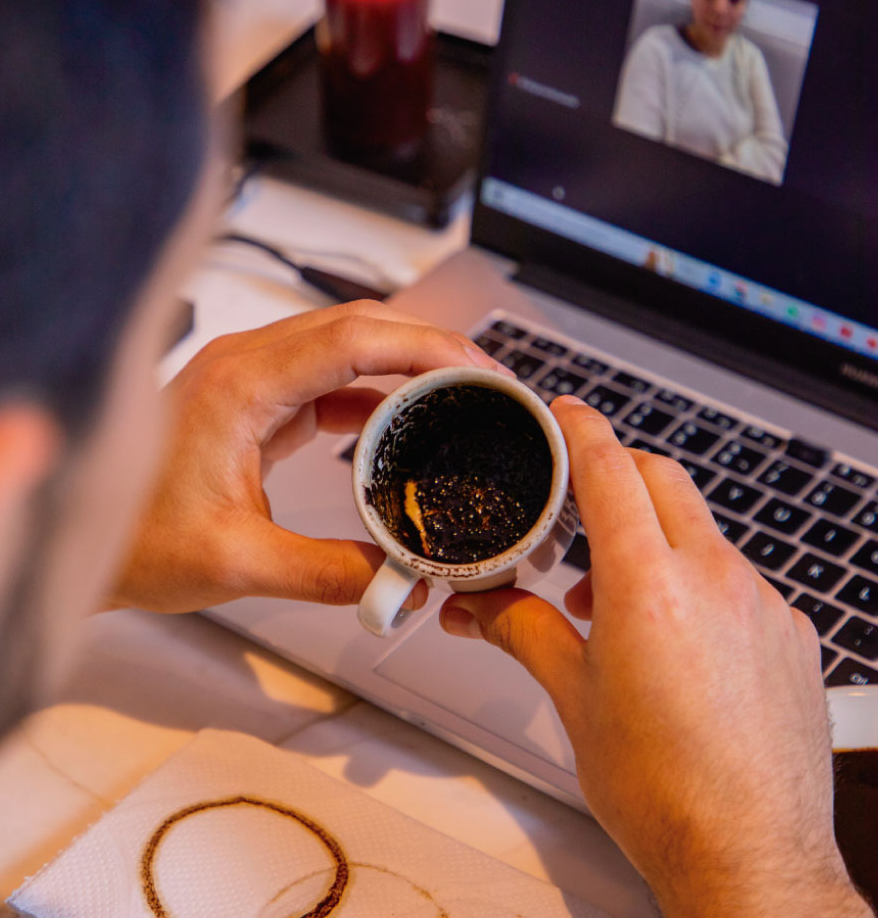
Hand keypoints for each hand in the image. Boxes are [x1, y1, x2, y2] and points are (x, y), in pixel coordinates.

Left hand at [110, 300, 508, 613]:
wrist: (80, 537)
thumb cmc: (134, 539)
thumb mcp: (238, 564)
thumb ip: (327, 573)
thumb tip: (402, 581)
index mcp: (240, 386)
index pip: (353, 339)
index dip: (425, 348)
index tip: (478, 370)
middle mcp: (245, 365)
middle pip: (358, 326)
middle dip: (429, 346)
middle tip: (487, 379)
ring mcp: (249, 377)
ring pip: (346, 345)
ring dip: (405, 362)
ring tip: (460, 392)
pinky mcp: (254, 400)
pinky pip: (329, 378)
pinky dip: (375, 390)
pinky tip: (407, 416)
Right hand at [440, 396, 869, 917]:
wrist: (748, 856)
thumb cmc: (663, 790)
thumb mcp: (572, 697)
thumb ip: (521, 629)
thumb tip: (479, 605)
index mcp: (649, 587)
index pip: (611, 470)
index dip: (581, 429)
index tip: (564, 414)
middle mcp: (716, 581)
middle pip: (662, 478)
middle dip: (616, 472)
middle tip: (577, 506)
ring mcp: (763, 604)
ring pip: (702, 527)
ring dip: (655, 532)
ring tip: (615, 591)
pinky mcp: (790, 633)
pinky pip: (738, 574)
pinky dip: (697, 575)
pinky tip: (674, 631)